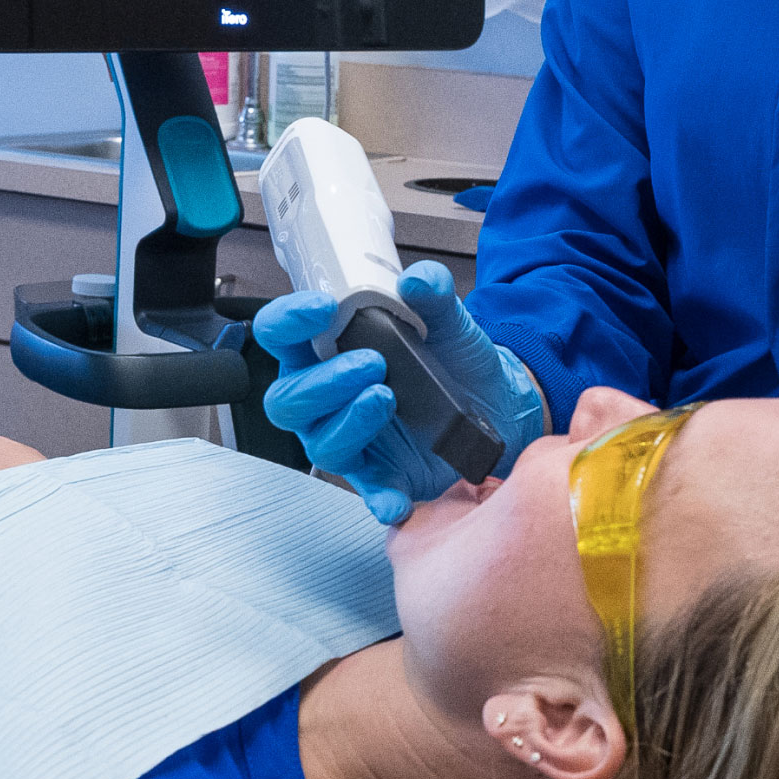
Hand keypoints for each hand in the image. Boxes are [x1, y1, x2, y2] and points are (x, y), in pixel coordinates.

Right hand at [255, 262, 545, 525]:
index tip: (323, 307)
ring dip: (348, 421)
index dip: (288, 321)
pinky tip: (396, 499)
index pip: (280, 334)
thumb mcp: (448, 321)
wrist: (497, 401)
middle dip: (322, 382)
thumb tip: (420, 280)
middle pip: (286, 399)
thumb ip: (434, 296)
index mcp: (328, 350)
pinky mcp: (381, 474)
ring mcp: (350, 438)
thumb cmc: (455, 360)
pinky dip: (379, 496)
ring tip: (386, 397)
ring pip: (319, 442)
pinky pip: (368, 491)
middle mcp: (327, 398)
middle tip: (371, 364)